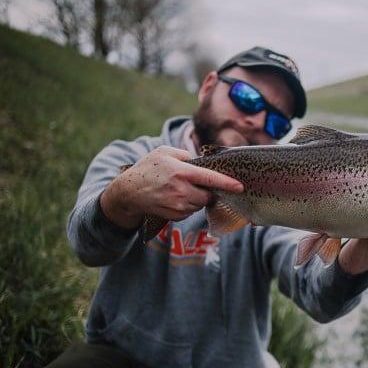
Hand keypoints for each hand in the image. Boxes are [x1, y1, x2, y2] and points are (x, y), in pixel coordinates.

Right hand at [101, 146, 243, 228]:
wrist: (128, 191)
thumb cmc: (148, 168)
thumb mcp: (165, 152)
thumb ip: (186, 155)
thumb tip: (203, 162)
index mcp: (181, 172)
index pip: (210, 179)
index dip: (227, 183)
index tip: (240, 186)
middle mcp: (181, 190)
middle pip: (208, 196)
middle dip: (207, 191)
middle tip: (195, 184)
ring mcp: (177, 205)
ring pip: (200, 205)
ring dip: (197, 198)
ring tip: (180, 189)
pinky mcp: (174, 215)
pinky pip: (190, 212)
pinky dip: (187, 206)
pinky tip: (174, 198)